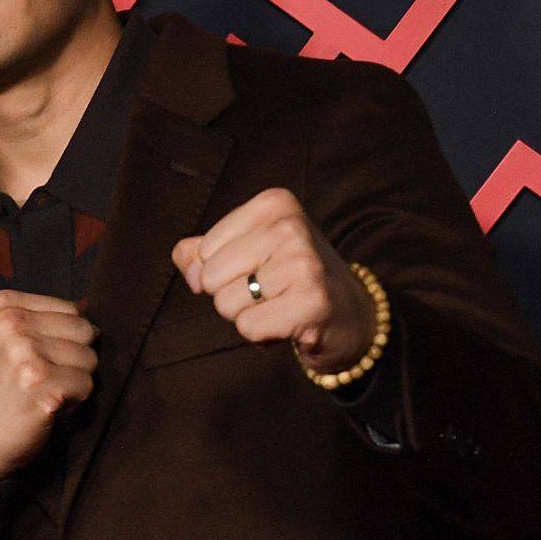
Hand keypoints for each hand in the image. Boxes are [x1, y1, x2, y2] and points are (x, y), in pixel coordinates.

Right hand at [0, 289, 99, 485]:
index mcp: (3, 305)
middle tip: (41, 379)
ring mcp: (24, 353)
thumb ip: (45, 318)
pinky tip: (47, 406)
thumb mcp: (10, 339)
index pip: (72, 309)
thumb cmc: (4, 388)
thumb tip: (91, 305)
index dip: (64, 339)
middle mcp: (11, 324)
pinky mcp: (40, 384)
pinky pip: (87, 384)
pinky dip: (75, 401)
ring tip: (43, 391)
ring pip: (90, 358)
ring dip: (74, 381)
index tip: (33, 360)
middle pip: (85, 330)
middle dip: (74, 358)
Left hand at [170, 188, 373, 371]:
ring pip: (227, 305)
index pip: (203, 250)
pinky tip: (289, 323)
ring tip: (280, 306)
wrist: (347, 313)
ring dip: (247, 316)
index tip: (259, 268)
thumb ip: (198, 254)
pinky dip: (261, 336)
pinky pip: (248, 327)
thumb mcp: (242, 252)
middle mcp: (290, 226)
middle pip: (211, 278)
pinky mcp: (312, 300)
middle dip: (231, 296)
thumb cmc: (285, 278)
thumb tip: (192, 273)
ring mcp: (303, 262)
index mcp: (273, 203)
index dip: (221, 271)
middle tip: (270, 292)